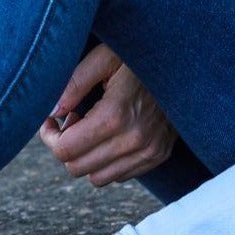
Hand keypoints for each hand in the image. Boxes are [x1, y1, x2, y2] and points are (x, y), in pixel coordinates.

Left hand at [39, 42, 177, 185]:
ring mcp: (149, 150)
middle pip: (77, 168)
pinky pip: (121, 176)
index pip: (65, 150)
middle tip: (73, 119)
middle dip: (66, 146)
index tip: (52, 120)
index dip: (49, 136)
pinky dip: (108, 161)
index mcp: (115, 115)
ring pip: (98, 178)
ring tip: (92, 129)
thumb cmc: (139, 56)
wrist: (184, 62)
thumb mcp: (104, 58)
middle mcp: (134, 140)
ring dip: (87, 157)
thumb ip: (73, 84)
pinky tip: (111, 135)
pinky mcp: (158, 154)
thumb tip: (51, 113)